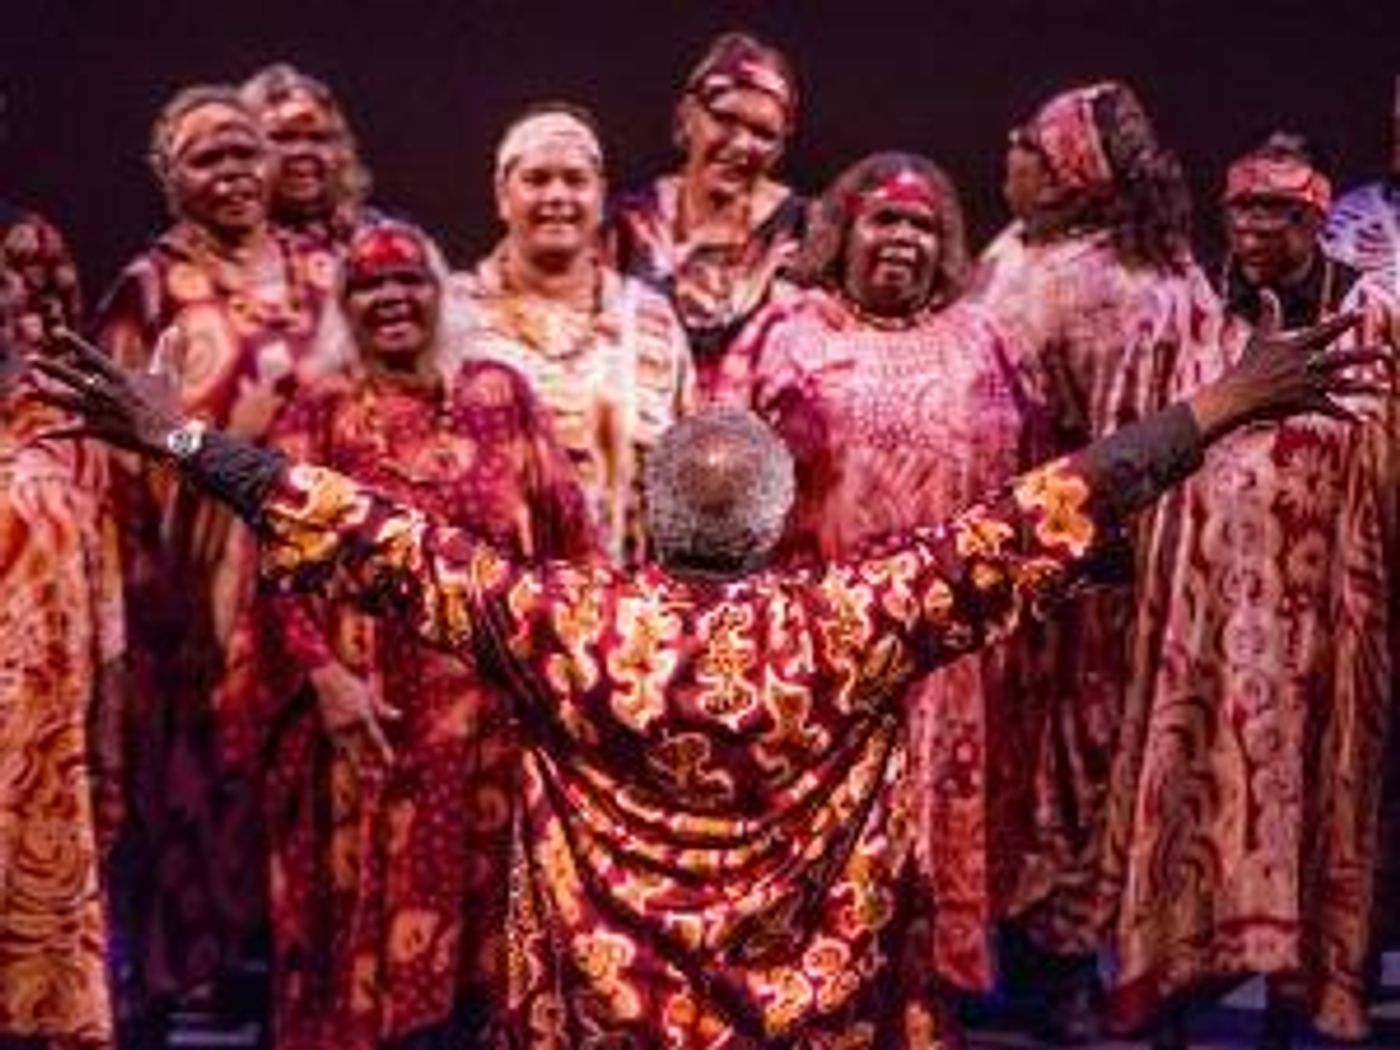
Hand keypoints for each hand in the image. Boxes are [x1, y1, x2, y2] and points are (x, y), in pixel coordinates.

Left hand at [25, 327, 183, 456]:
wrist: (172, 437)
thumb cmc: (170, 404)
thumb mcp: (168, 374)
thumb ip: (167, 351)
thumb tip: (175, 328)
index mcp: (121, 378)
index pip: (94, 357)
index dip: (76, 344)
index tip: (58, 332)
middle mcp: (108, 393)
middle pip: (74, 378)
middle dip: (52, 368)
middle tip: (31, 359)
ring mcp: (104, 413)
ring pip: (70, 402)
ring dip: (47, 397)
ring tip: (26, 393)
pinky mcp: (103, 431)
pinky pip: (75, 431)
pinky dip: (58, 432)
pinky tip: (40, 434)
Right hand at [309, 661, 400, 768]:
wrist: (325, 677)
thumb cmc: (350, 684)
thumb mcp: (370, 694)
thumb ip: (383, 708)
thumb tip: (399, 716)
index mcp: (363, 714)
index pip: (376, 737)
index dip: (383, 751)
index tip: (391, 764)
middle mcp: (349, 723)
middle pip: (359, 750)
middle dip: (365, 766)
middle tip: (374, 780)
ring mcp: (336, 727)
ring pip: (347, 751)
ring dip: (354, 764)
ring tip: (362, 778)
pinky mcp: (326, 728)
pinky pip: (337, 745)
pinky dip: (343, 753)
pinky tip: (348, 763)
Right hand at [1189, 293, 1390, 443]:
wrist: (1238, 395)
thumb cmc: (1249, 364)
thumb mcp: (1260, 335)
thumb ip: (1268, 311)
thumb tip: (1264, 288)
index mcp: (1298, 346)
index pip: (1326, 330)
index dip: (1345, 320)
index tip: (1363, 311)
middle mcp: (1306, 364)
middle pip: (1341, 359)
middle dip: (1365, 355)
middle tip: (1387, 352)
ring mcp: (1306, 385)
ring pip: (1342, 385)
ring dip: (1365, 386)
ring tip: (1385, 386)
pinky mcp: (1304, 403)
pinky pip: (1330, 410)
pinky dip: (1346, 416)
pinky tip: (1363, 419)